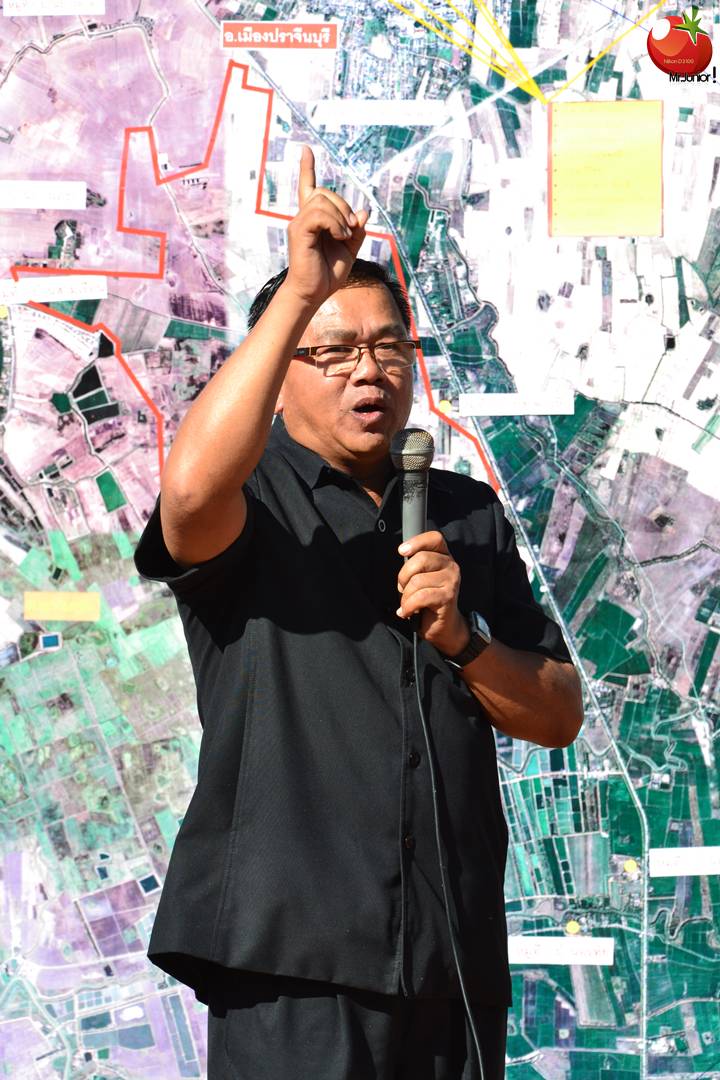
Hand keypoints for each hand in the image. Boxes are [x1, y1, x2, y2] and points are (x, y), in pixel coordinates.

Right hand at [284, 145, 368, 308]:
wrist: (313, 293)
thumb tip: (364, 212)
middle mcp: (303, 218)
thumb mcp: (349, 250)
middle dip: (344, 206)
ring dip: (341, 216)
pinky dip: (335, 223)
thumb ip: (356, 231)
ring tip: (345, 236)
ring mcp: (299, 223)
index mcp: (314, 220)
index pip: (308, 188)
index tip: (306, 150)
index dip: (306, 168)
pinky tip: (339, 237)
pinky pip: (320, 214)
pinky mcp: (299, 231)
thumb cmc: (327, 274)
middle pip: (325, 192)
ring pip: (323, 201)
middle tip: (353, 228)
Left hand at [396, 531, 469, 655]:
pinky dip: (408, 606)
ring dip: (405, 596)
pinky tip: (407, 612)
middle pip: (421, 559)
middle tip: (403, 589)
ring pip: (417, 581)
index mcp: (444, 556)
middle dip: (404, 576)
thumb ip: (415, 564)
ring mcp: (451, 581)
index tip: (402, 551)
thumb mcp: (421, 577)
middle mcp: (451, 565)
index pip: (434, 538)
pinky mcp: (448, 597)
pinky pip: (420, 597)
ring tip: (407, 604)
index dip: (417, 542)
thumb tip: (402, 554)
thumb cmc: (428, 600)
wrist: (444, 627)